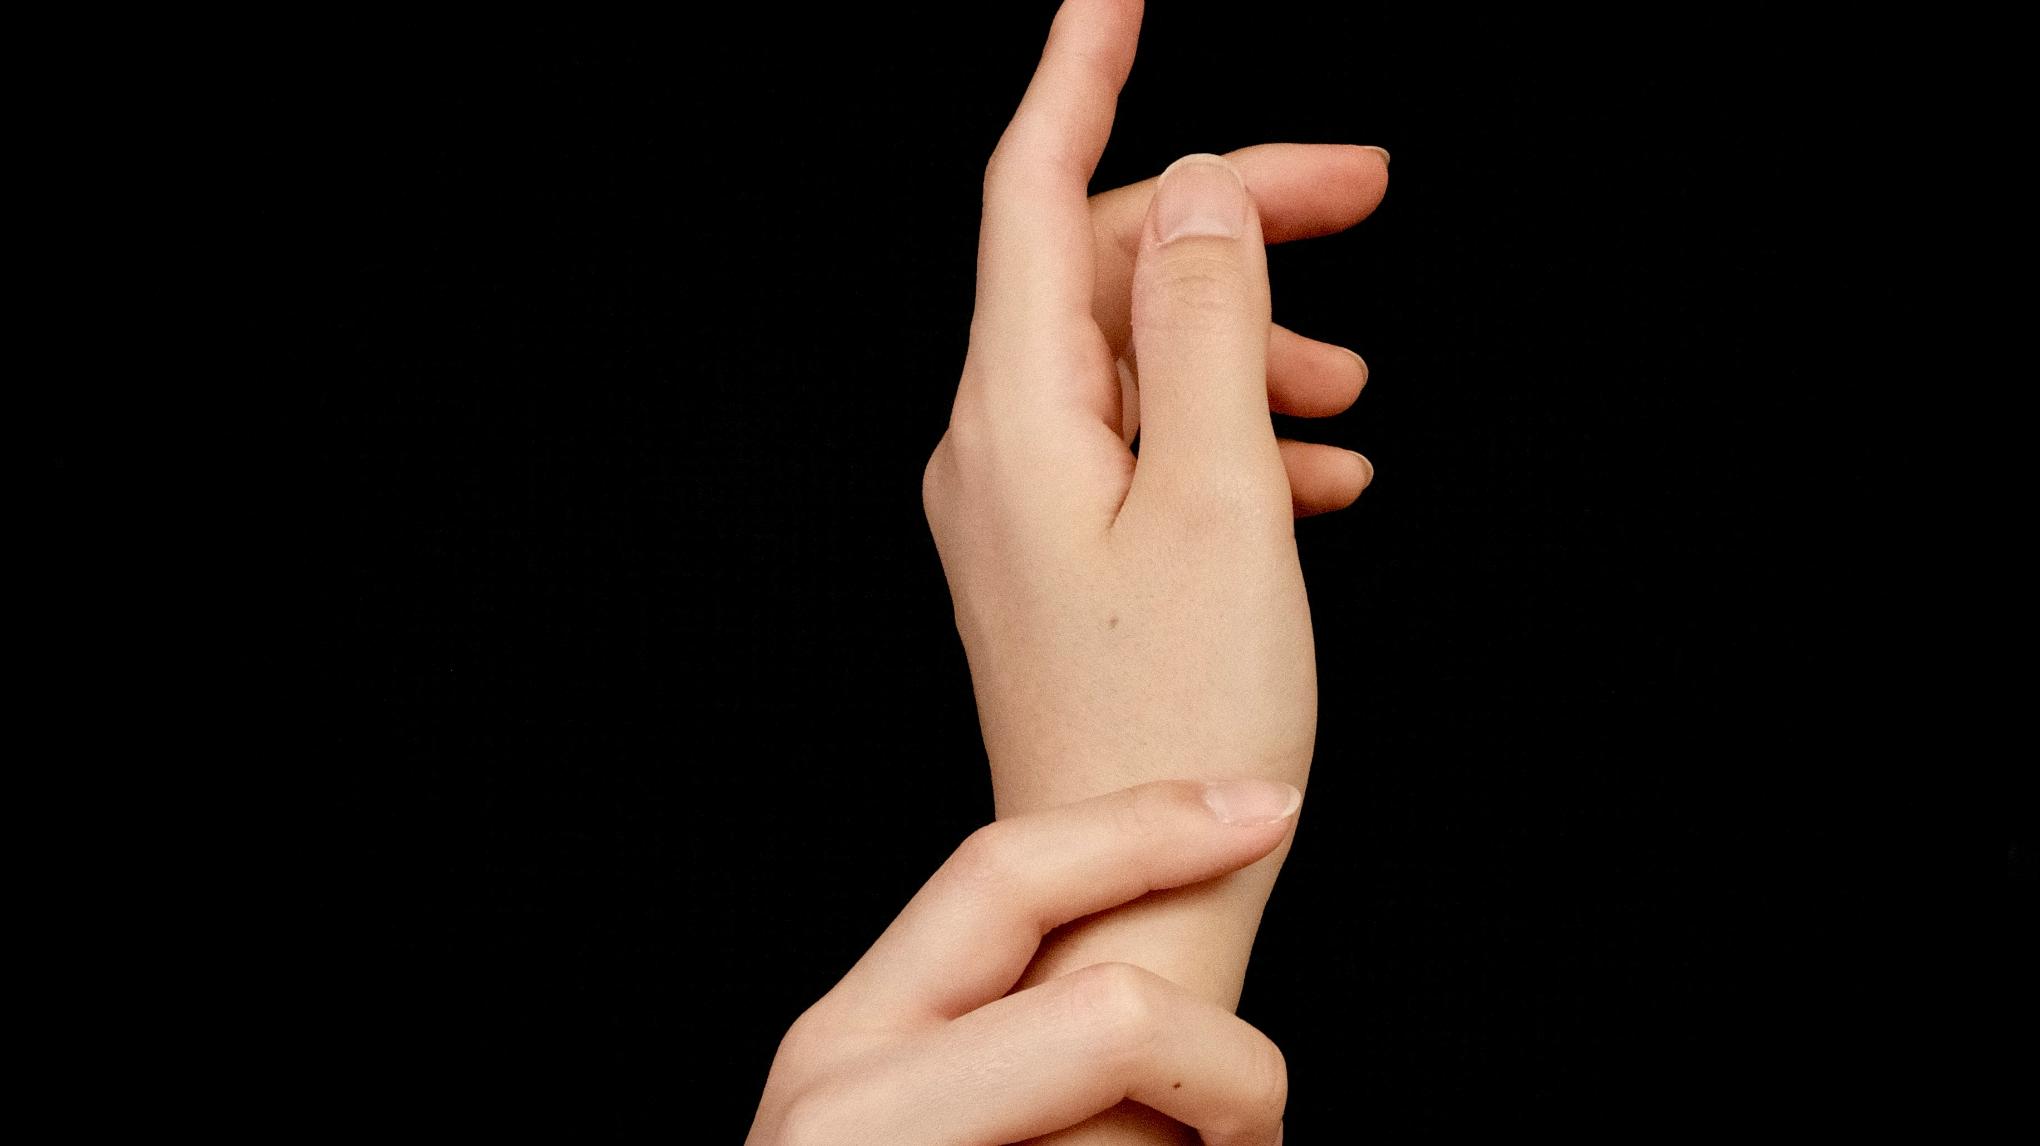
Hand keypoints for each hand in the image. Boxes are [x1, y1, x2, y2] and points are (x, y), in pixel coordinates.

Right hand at [745, 779, 1300, 1145]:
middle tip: (1254, 1137)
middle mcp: (846, 1103)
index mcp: (842, 1042)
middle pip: (1115, 1013)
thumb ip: (1007, 1040)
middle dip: (1230, 1066)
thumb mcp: (905, 1107)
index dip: (1149, 823)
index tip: (1267, 807)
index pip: (1002, 875)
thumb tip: (1159, 997)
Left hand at [921, 0, 1384, 1011]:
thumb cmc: (1181, 723)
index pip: (1032, 189)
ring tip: (1352, 392)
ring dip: (1250, 342)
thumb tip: (1206, 193)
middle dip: (1235, 217)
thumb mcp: (1220, 497)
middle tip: (1362, 187)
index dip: (1080, 71)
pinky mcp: (1061, 557)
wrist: (1135, 894)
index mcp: (1016, 410)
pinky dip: (1232, 432)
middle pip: (1110, 262)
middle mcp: (996, 444)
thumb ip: (1213, 326)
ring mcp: (1023, 505)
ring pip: (1140, 355)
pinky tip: (1318, 475)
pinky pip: (1146, 445)